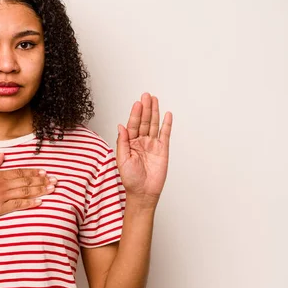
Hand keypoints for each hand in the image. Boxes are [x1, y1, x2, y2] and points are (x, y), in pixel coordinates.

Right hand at [0, 153, 56, 221]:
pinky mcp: (0, 208)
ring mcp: (1, 197)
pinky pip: (18, 205)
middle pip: (26, 182)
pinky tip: (40, 202)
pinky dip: (29, 203)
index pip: (20, 172)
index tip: (44, 172)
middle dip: (41, 181)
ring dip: (40, 190)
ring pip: (24, 192)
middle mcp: (2, 185)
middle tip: (55, 180)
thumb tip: (3, 155)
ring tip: (51, 189)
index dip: (33, 172)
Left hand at [116, 92, 172, 207]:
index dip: (135, 114)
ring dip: (154, 112)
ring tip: (154, 100)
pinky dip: (166, 124)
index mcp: (130, 143)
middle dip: (145, 108)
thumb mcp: (122, 160)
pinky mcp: (162, 150)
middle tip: (146, 95)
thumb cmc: (130, 179)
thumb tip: (121, 126)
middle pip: (144, 121)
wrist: (143, 193)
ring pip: (154, 125)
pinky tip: (167, 115)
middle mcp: (141, 142)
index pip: (132, 125)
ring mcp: (152, 145)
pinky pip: (165, 134)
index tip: (137, 103)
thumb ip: (122, 142)